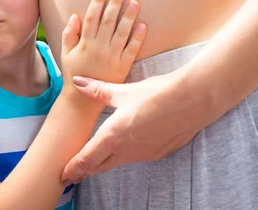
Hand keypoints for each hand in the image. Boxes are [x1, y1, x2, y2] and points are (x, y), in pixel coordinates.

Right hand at [60, 0, 146, 88]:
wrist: (83, 99)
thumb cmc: (73, 73)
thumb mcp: (65, 54)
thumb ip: (69, 34)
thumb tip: (75, 16)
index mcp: (85, 44)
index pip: (91, 18)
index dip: (96, 2)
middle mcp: (99, 48)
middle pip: (108, 21)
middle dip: (114, 3)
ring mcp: (112, 57)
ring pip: (122, 33)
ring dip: (129, 16)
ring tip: (135, 2)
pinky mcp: (123, 67)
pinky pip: (131, 50)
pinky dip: (137, 38)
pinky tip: (143, 25)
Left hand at [61, 69, 206, 183]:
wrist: (193, 101)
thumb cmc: (157, 94)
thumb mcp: (123, 92)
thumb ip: (98, 91)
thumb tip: (78, 82)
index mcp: (114, 136)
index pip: (88, 158)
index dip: (74, 168)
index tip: (64, 175)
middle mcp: (127, 150)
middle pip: (100, 166)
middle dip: (85, 170)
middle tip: (73, 174)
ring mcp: (144, 154)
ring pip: (118, 162)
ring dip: (104, 163)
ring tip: (94, 162)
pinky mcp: (158, 153)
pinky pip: (135, 157)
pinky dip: (124, 156)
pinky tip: (125, 148)